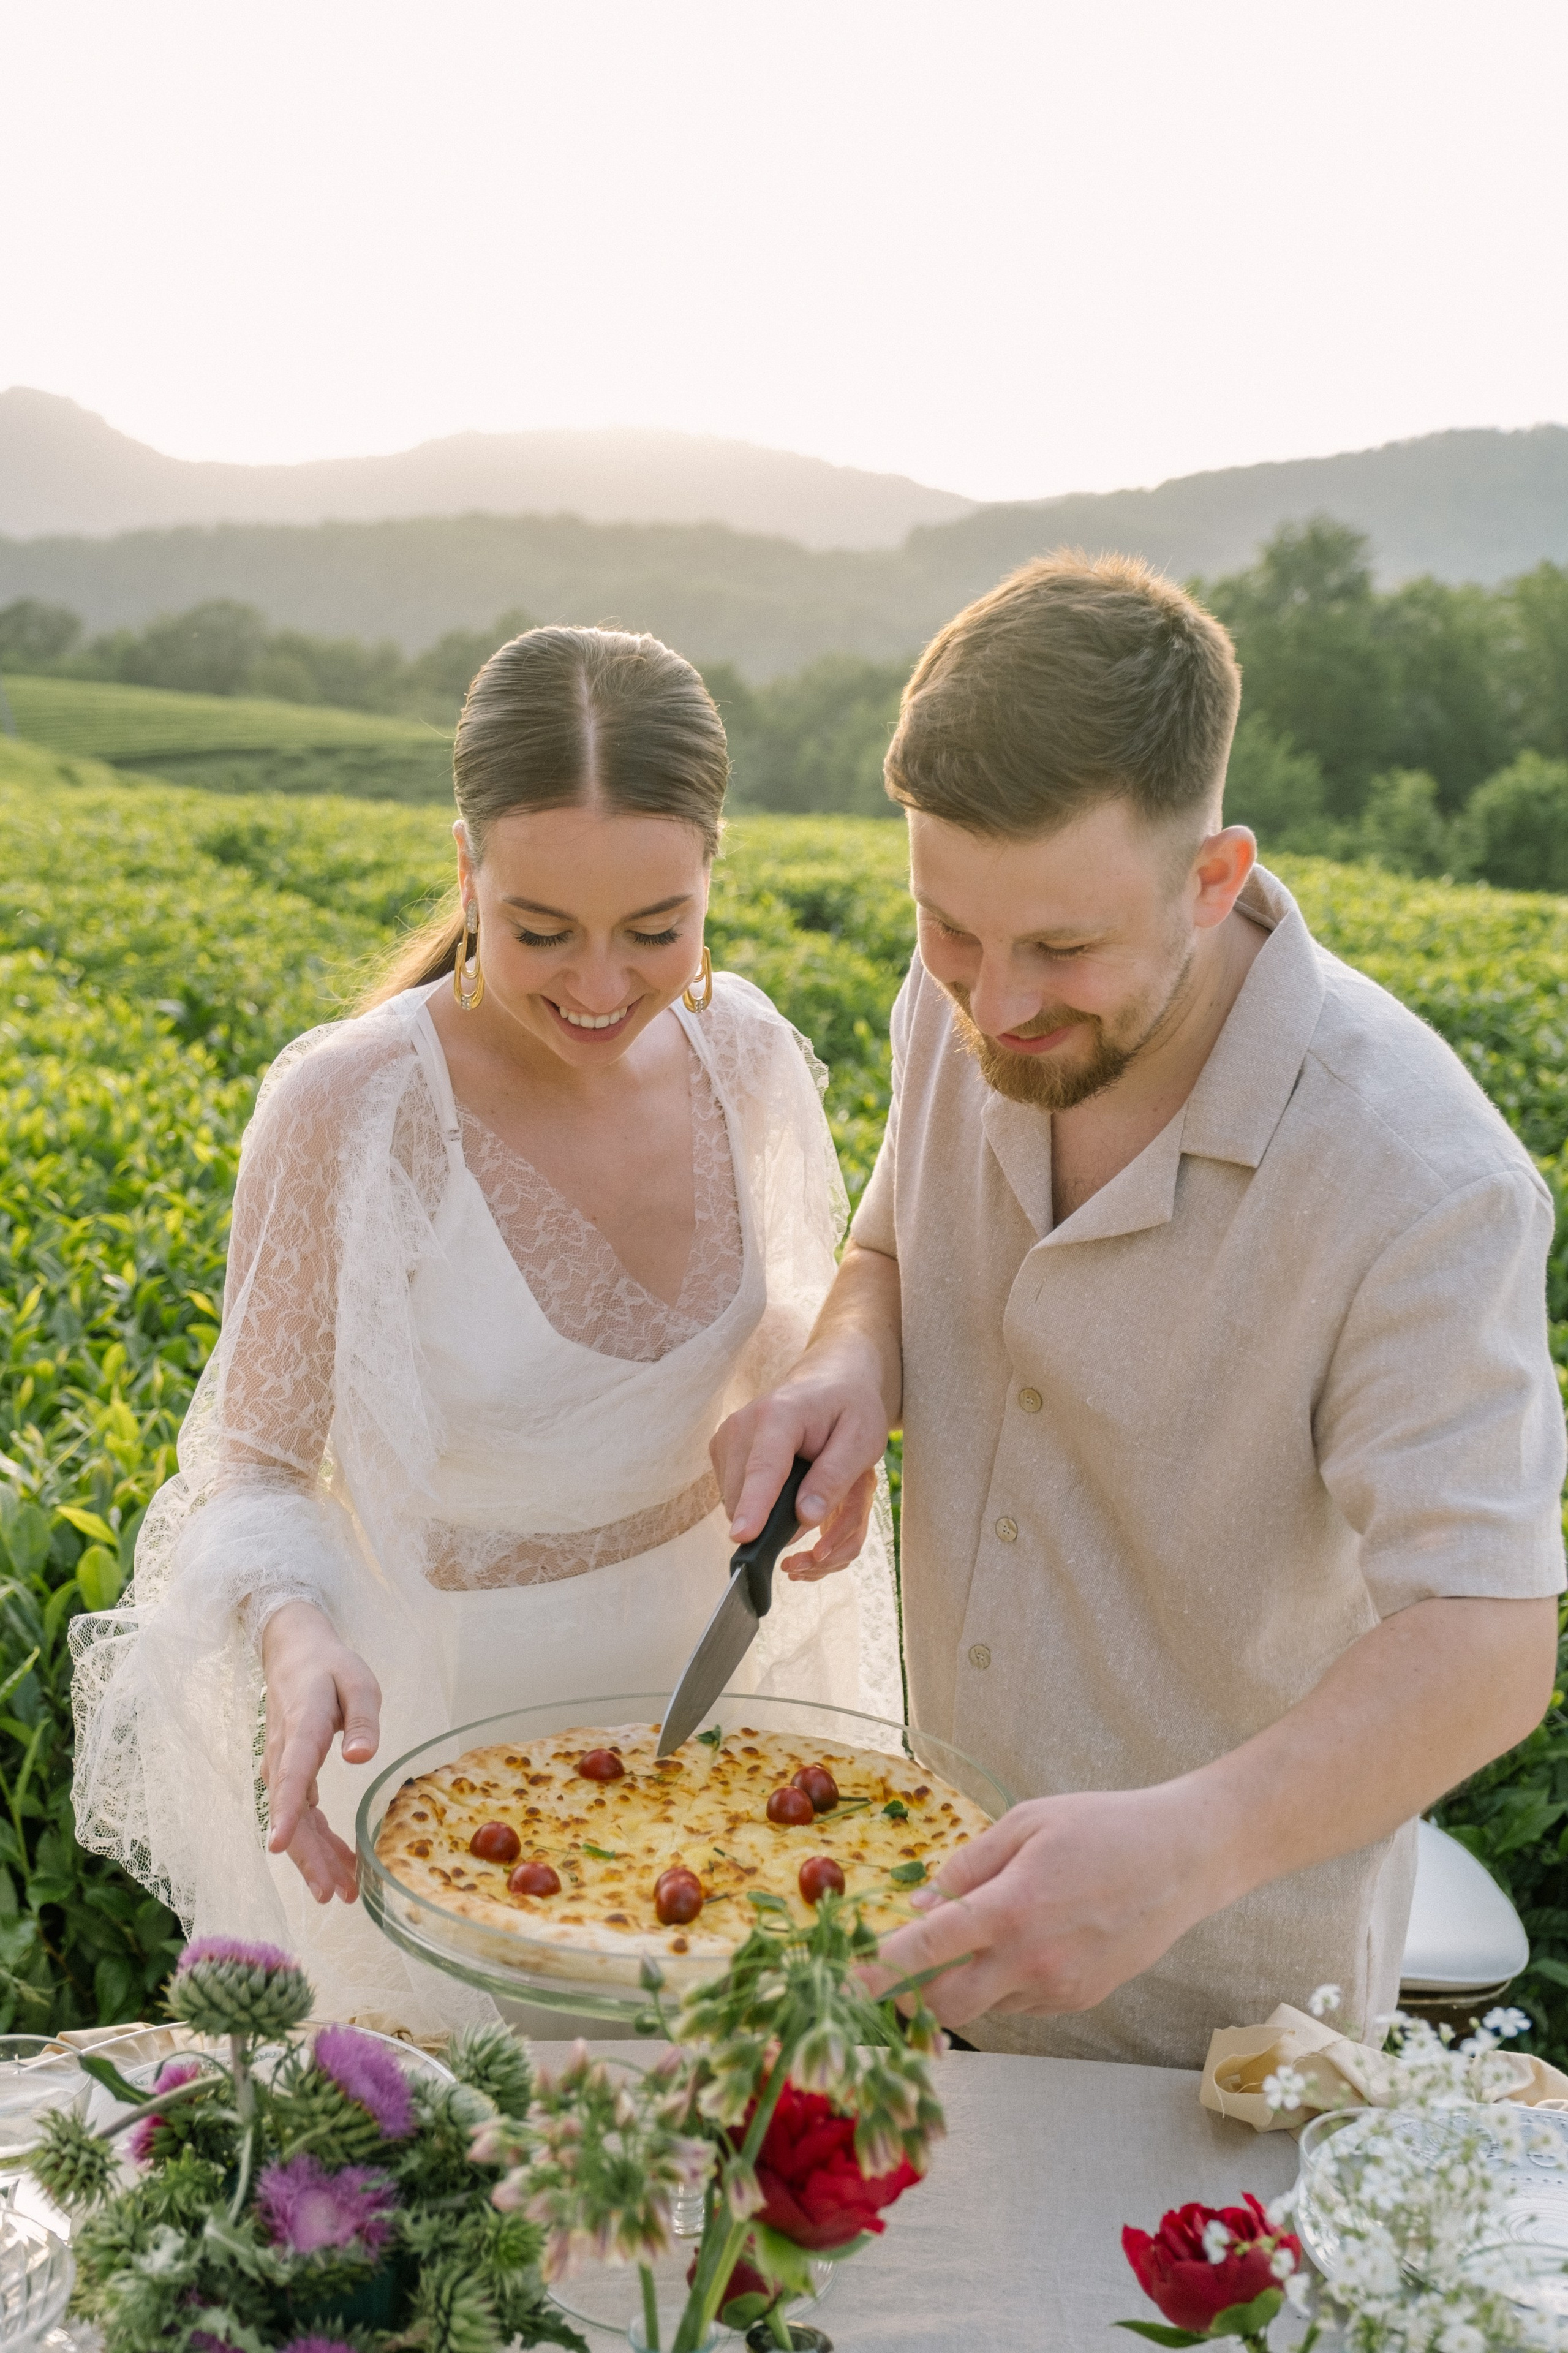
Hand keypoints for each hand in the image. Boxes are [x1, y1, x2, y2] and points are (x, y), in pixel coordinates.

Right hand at [261, 1600, 381, 1904]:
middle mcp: (285, 1753)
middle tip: (330, 1894)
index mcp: (302, 1727)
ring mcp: (283, 1766)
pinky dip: (318, 1842)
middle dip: (307, 1855)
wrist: (296, 1655)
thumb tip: (362, 1757)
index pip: (293, 1773)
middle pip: (290, 1810)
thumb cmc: (331, 1669)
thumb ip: (362, 1718)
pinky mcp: (291, 1774)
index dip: (288, 1811)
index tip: (279, 1845)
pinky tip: (338, 1866)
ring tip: (340, 1893)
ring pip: (295, 1820)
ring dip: (314, 1858)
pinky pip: (302, 1814)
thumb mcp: (358, 1682)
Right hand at [711, 1346, 889, 1575]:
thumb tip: (805, 1517)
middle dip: (774, 1519)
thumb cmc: (850, 1409)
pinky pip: (735, 1494)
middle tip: (817, 1503)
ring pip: (736, 1501)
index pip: (763, 1468)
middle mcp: (743, 1423)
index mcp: (781, 1415)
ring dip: (766, 1511)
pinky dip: (758, 1500)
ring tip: (802, 1485)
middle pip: (744, 1494)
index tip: (743, 1537)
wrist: (828, 1380)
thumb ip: (834, 1478)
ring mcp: (726, 1436)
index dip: (754, 1506)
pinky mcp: (721, 1449)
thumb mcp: (861, 1441)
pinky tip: (783, 1482)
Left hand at [866, 1786, 1222, 2026]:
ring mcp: (1059, 1987)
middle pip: (946, 2005)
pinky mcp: (1080, 2001)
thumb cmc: (1103, 1827)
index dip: (879, 1969)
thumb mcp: (1027, 1823)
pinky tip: (1024, 1944)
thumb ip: (969, 1865)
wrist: (1184, 1860)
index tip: (842, 1983)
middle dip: (915, 1993)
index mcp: (1013, 1908)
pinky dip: (1004, 1985)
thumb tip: (921, 1903)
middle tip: (905, 1964)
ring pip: (984, 2009)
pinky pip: (1021, 2005)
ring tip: (982, 1936)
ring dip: (963, 1985)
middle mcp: (1033, 1959)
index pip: (928, 1948)